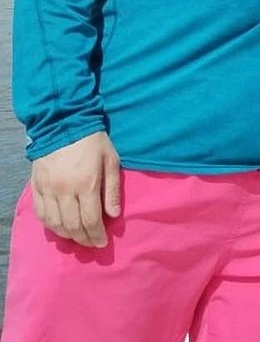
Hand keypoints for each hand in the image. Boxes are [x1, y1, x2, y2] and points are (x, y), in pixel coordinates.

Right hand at [31, 131, 121, 247]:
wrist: (64, 123)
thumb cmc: (94, 142)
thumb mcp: (111, 161)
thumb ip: (112, 190)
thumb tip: (114, 215)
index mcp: (86, 185)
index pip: (90, 220)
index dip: (96, 235)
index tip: (102, 243)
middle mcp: (64, 191)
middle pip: (72, 225)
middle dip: (83, 239)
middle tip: (91, 244)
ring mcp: (48, 190)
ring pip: (54, 223)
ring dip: (66, 235)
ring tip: (77, 238)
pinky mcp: (36, 186)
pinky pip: (40, 213)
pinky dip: (50, 225)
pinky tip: (59, 228)